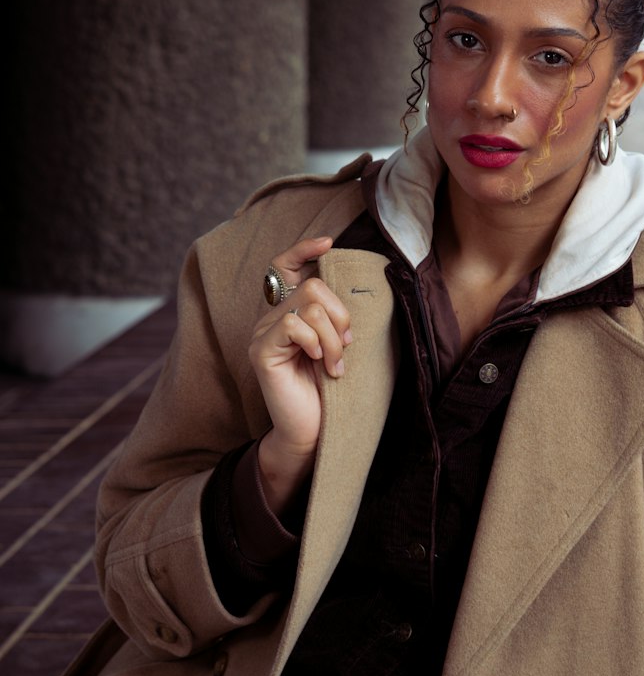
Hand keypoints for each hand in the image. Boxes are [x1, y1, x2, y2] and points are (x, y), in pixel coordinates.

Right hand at [248, 236, 351, 512]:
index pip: (284, 267)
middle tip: (346, 345)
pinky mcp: (261, 352)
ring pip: (308, 306)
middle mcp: (270, 320)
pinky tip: (320, 365)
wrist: (314, 432)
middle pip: (311, 287)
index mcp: (288, 314)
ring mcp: (262, 335)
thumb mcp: (338, 345)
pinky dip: (316, 343)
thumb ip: (335, 316)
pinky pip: (293, 326)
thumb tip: (351, 282)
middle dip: (339, 315)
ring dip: (334, 337)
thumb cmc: (329, 390)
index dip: (303, 249)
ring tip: (336, 364)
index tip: (328, 243)